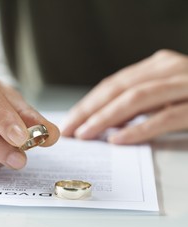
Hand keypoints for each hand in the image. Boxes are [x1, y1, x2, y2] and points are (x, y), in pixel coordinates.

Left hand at [61, 49, 187, 143]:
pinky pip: (166, 116)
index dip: (88, 103)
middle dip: (89, 110)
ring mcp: (187, 85)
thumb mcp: (166, 94)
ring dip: (106, 118)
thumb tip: (104, 123)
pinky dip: (140, 129)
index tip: (70, 121)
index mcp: (158, 66)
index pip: (113, 83)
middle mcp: (170, 69)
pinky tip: (120, 140)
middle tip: (69, 130)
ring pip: (137, 98)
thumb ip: (140, 103)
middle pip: (119, 88)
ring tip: (86, 135)